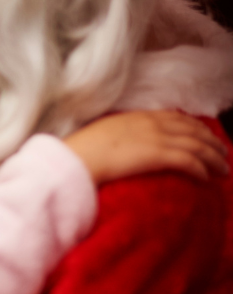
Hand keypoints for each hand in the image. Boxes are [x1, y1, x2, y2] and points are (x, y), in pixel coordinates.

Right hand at [64, 111, 228, 184]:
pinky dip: (201, 168)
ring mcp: (155, 137)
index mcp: (136, 116)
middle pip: (192, 129)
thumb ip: (120, 134)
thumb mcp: (102, 133)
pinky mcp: (157, 154)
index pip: (175, 117)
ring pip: (197, 145)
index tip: (204, 135)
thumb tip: (126, 144)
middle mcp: (150, 123)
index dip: (194, 126)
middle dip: (211, 141)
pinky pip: (189, 160)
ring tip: (223, 169)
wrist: (74, 159)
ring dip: (214, 157)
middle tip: (223, 152)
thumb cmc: (81, 151)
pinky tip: (206, 177)